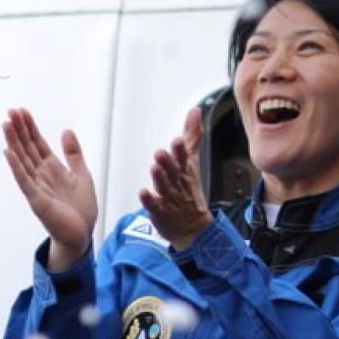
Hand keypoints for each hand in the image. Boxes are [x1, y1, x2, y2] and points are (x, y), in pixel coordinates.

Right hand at [2, 108, 96, 270]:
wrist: (82, 235)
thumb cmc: (81, 209)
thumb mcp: (82, 175)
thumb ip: (73, 154)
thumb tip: (66, 130)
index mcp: (52, 168)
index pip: (37, 143)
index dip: (30, 127)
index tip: (21, 111)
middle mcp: (41, 175)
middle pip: (27, 148)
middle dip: (19, 130)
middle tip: (10, 111)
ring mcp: (37, 187)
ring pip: (23, 160)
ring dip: (14, 143)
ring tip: (6, 125)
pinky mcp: (37, 201)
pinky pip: (24, 181)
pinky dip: (16, 167)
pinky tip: (8, 153)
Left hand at [138, 107, 213, 249]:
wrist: (194, 227)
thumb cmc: (188, 190)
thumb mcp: (192, 161)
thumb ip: (192, 135)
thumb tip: (195, 111)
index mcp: (184, 170)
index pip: (184, 158)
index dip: (180, 151)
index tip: (177, 141)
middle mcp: (177, 183)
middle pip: (173, 172)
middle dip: (169, 163)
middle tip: (161, 153)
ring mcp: (169, 198)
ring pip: (164, 186)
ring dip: (160, 178)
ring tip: (154, 168)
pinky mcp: (159, 211)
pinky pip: (154, 205)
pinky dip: (149, 200)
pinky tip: (144, 193)